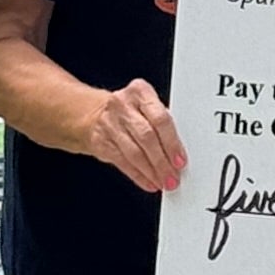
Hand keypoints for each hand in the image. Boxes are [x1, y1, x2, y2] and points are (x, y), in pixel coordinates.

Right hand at [84, 78, 185, 193]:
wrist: (93, 114)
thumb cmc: (130, 111)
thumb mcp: (146, 106)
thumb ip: (162, 124)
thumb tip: (179, 152)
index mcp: (140, 92)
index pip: (160, 118)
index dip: (172, 143)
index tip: (180, 160)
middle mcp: (123, 105)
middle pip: (147, 137)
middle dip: (162, 161)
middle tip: (173, 176)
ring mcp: (109, 123)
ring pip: (134, 153)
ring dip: (151, 172)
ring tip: (163, 181)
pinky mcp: (100, 142)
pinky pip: (122, 162)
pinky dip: (138, 175)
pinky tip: (149, 182)